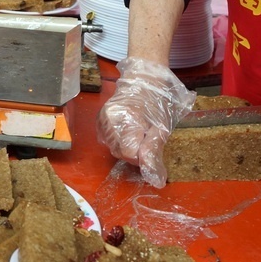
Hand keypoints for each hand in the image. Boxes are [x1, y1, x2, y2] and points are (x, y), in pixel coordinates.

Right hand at [96, 56, 195, 187]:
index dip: (142, 155)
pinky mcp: (99, 123)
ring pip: (113, 149)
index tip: (151, 146)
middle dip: (135, 153)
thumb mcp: (162, 127)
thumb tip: (156, 180)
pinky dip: (120, 142)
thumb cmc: (156, 102)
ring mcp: (101, 120)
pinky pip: (108, 142)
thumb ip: (154, 152)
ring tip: (138, 135)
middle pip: (119, 152)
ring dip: (127, 148)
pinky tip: (128, 132)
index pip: (129, 152)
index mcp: (126, 117)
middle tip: (147, 140)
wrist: (143, 81)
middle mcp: (108, 119)